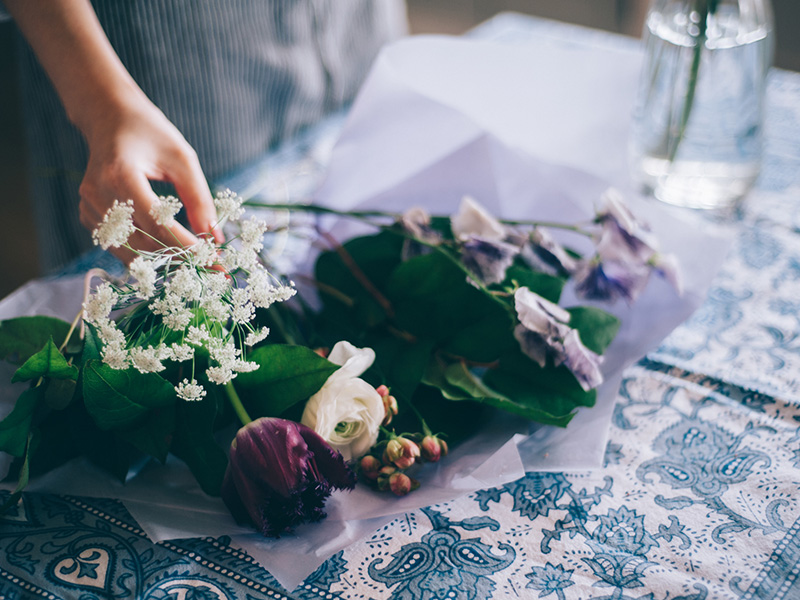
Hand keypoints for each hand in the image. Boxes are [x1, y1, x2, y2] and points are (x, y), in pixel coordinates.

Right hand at [78, 95, 222, 262]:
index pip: (156, 223)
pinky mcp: (88, 215)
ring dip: (163, 260)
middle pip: (142, 242)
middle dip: (178, 257)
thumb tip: (214, 238)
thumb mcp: (182, 159)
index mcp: (121, 174)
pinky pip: (119, 245)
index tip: (213, 259)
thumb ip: (198, 198)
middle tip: (210, 265)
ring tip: (193, 261)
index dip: (186, 245)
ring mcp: (88, 206)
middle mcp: (98, 194)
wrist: (109, 119)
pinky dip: (144, 252)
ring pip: (128, 251)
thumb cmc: (150, 134)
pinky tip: (168, 249)